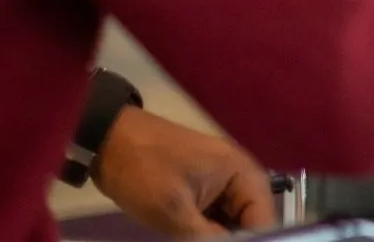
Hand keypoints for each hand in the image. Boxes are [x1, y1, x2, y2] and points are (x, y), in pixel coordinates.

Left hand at [92, 107, 274, 237]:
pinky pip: (214, 218)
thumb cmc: (144, 170)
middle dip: (234, 238)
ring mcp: (218, 183)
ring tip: (191, 237)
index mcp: (240, 172)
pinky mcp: (200, 191)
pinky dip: (206, 232)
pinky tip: (187, 236)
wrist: (109, 141)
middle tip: (202, 241)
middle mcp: (237, 176)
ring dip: (218, 236)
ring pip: (231, 223)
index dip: (256, 240)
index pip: (265, 218)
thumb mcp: (174, 212)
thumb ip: (208, 238)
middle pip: (250, 221)